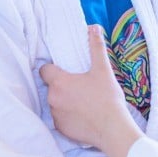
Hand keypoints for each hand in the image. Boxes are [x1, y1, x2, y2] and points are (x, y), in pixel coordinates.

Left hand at [40, 26, 139, 153]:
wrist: (112, 129)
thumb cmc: (107, 98)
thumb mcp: (103, 70)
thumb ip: (96, 47)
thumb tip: (94, 27)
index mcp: (59, 82)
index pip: (44, 70)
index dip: (53, 68)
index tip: (65, 70)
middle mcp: (52, 99)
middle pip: (51, 87)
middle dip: (62, 85)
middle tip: (80, 85)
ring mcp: (55, 115)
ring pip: (56, 102)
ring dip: (64, 100)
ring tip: (83, 101)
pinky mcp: (60, 129)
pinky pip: (60, 118)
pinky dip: (68, 115)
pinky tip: (83, 115)